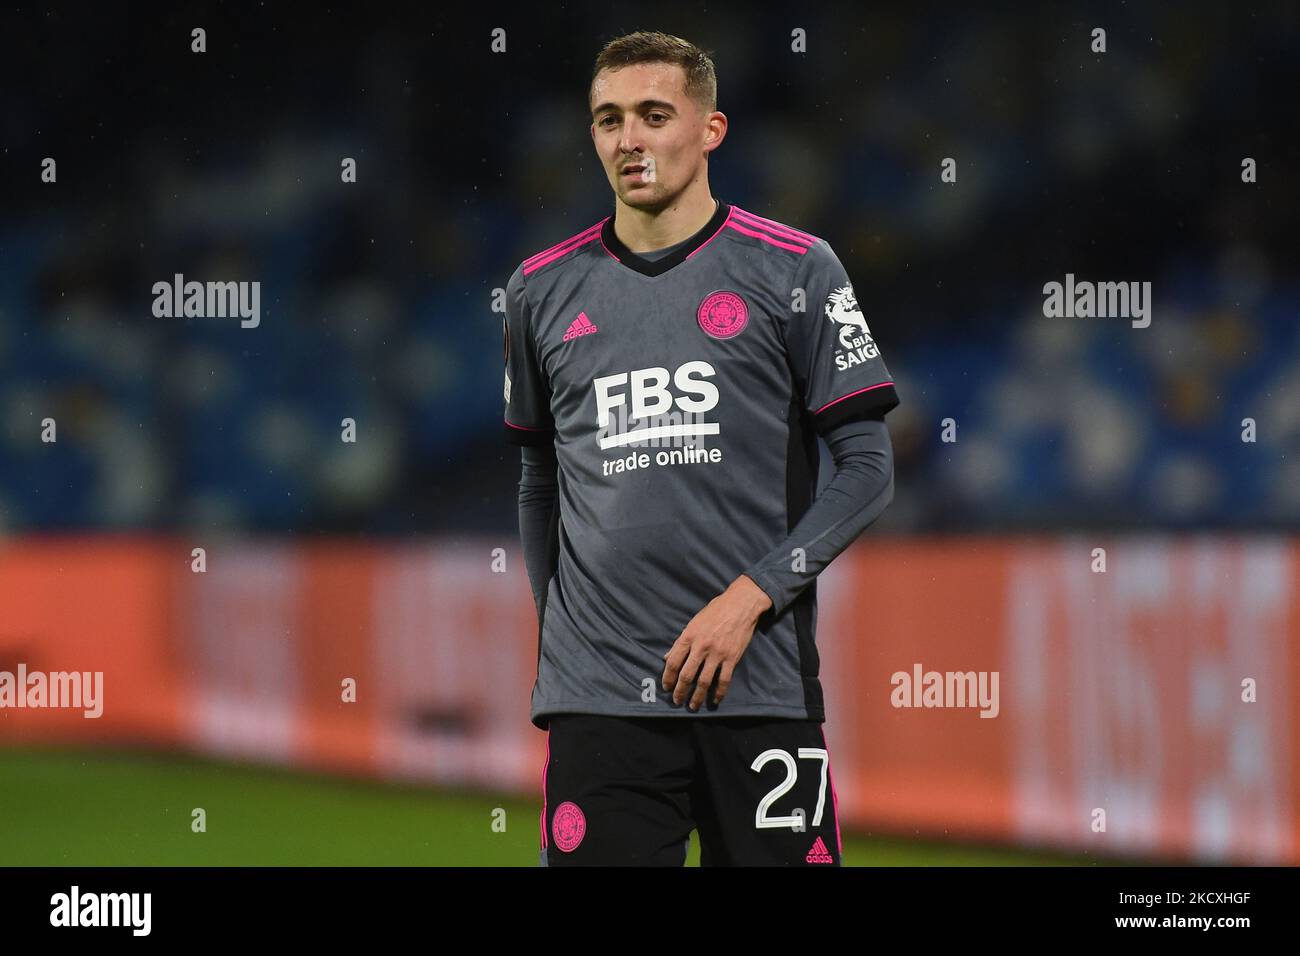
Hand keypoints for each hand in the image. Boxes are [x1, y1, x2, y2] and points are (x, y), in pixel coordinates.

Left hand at [662, 574, 772, 710]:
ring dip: (697, 696)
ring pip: (704, 681)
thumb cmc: (715, 611)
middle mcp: (701, 647)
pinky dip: (719, 692)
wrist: (741, 604)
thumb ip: (680, 641)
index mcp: (689, 636)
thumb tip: (666, 657)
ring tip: (692, 706)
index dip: (667, 677)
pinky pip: (723, 680)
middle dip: (680, 691)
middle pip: (686, 675)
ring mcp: (717, 653)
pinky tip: (715, 699)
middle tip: (676, 701)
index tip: (666, 687)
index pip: (673, 661)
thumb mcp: (693, 622)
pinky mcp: (732, 658)